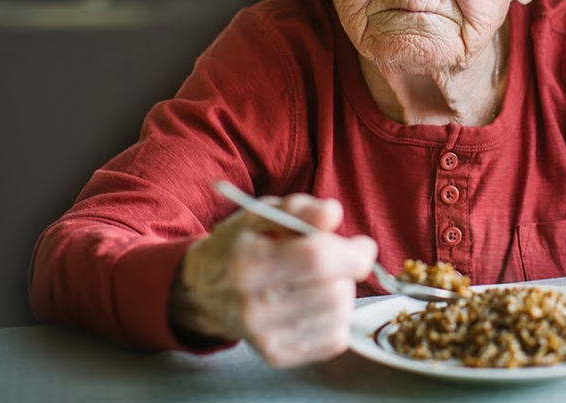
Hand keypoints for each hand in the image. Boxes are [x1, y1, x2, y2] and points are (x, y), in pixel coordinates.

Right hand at [169, 193, 376, 366]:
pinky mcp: (276, 356)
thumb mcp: (260, 215)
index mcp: (248, 261)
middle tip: (340, 262)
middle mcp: (253, 304)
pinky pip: (334, 340)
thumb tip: (333, 214)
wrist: (203, 292)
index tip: (362, 246)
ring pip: (338, 315)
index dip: (352, 253)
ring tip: (323, 282)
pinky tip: (318, 305)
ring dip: (343, 294)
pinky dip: (337, 319)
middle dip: (348, 272)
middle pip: (334, 291)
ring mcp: (264, 335)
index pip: (316, 259)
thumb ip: (300, 209)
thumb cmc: (239, 247)